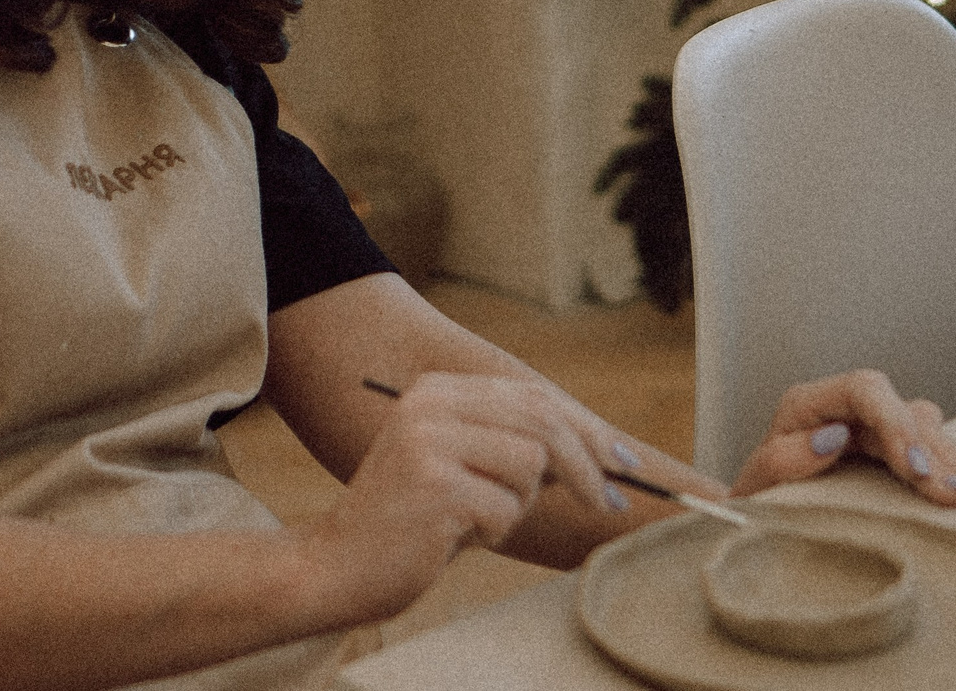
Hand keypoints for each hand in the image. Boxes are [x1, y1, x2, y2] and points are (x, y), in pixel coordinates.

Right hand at [310, 372, 632, 619]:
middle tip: (609, 504)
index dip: (586, 428)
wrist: (334, 567)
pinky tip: (453, 537)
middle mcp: (432, 404)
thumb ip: (513, 444)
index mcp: (438, 389)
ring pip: (530, 466)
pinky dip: (493, 531)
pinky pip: (505, 508)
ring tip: (474, 519)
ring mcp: (430, 442)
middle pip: (542, 422)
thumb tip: (599, 448)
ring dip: (518, 505)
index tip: (621, 460)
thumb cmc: (410, 523)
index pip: (535, 396)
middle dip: (586, 466)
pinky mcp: (434, 486)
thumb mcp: (461, 465)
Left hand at [728, 370, 955, 507]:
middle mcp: (844, 408)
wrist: (756, 523)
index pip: (863, 390)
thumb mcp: (758, 484)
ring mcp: (869, 427)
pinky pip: (926, 445)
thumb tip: (835, 436)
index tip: (914, 469)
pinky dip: (947, 462)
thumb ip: (785, 458)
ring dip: (946, 456)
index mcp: (808, 403)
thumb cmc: (756, 502)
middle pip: (900, 408)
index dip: (895, 422)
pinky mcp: (888, 451)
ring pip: (920, 424)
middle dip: (929, 450)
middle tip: (953, 491)